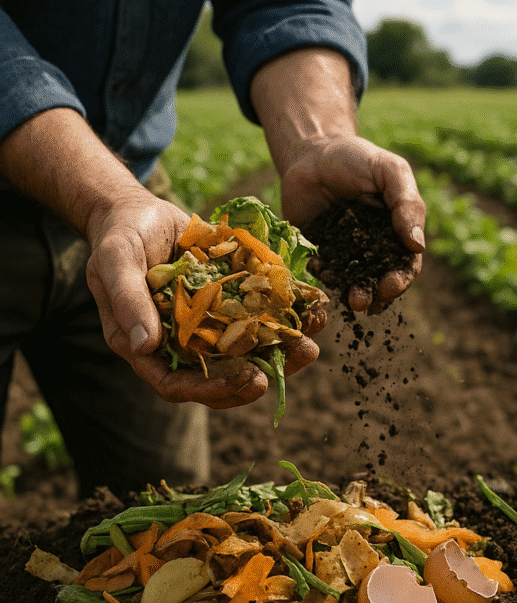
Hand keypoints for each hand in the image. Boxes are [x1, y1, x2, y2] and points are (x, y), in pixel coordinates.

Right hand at [84, 193, 319, 408]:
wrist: (140, 212)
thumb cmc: (120, 237)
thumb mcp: (116, 261)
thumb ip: (129, 300)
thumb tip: (144, 345)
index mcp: (148, 348)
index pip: (178, 384)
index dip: (213, 390)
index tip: (250, 382)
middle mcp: (183, 344)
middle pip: (222, 376)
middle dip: (262, 374)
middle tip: (297, 360)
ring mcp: (209, 326)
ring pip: (247, 352)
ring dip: (282, 351)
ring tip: (311, 344)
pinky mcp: (229, 304)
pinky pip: (259, 318)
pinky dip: (286, 317)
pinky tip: (312, 310)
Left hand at [280, 134, 425, 313]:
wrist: (311, 151)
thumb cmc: (357, 158)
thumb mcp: (389, 171)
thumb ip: (406, 204)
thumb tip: (417, 245)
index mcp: (396, 232)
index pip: (405, 264)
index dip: (401, 279)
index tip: (390, 286)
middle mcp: (373, 247)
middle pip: (379, 280)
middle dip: (375, 294)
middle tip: (365, 302)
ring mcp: (345, 251)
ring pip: (353, 281)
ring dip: (353, 293)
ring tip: (351, 301)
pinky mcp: (319, 250)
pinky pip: (324, 269)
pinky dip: (323, 274)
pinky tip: (320, 270)